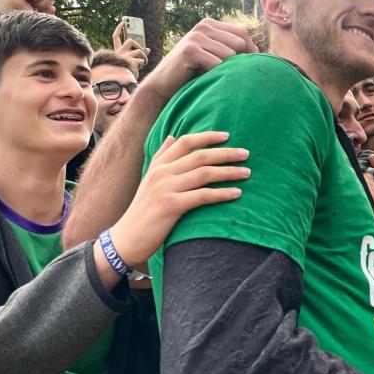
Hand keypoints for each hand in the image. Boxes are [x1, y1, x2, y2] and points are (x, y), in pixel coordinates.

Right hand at [108, 131, 249, 267]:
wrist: (127, 238)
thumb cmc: (143, 210)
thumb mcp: (149, 180)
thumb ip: (161, 157)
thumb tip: (173, 137)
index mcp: (158, 165)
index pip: (185, 142)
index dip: (207, 136)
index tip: (227, 135)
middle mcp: (162, 173)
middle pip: (200, 156)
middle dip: (226, 153)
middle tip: (246, 154)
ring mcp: (166, 188)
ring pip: (204, 173)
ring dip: (229, 172)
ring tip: (247, 173)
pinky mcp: (171, 206)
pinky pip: (202, 196)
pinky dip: (222, 193)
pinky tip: (236, 193)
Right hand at [113, 21, 150, 71]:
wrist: (120, 84)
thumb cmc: (127, 74)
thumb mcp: (134, 63)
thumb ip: (139, 55)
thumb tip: (148, 49)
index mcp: (116, 53)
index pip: (115, 37)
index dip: (119, 29)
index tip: (123, 22)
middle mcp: (118, 53)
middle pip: (130, 41)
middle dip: (138, 45)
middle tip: (144, 53)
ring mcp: (123, 57)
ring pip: (138, 50)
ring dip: (144, 56)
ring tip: (144, 63)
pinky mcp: (129, 61)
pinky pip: (141, 59)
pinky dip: (142, 63)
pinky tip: (141, 67)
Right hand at [140, 18, 256, 101]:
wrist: (164, 84)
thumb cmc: (193, 73)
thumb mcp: (214, 56)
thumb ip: (233, 50)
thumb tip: (268, 55)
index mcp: (210, 24)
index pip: (243, 33)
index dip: (250, 51)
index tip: (250, 68)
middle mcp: (204, 26)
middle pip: (240, 42)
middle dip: (240, 61)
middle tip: (228, 74)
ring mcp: (197, 36)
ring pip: (230, 54)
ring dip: (225, 70)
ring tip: (212, 76)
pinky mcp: (191, 49)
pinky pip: (217, 63)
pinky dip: (215, 74)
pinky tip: (205, 78)